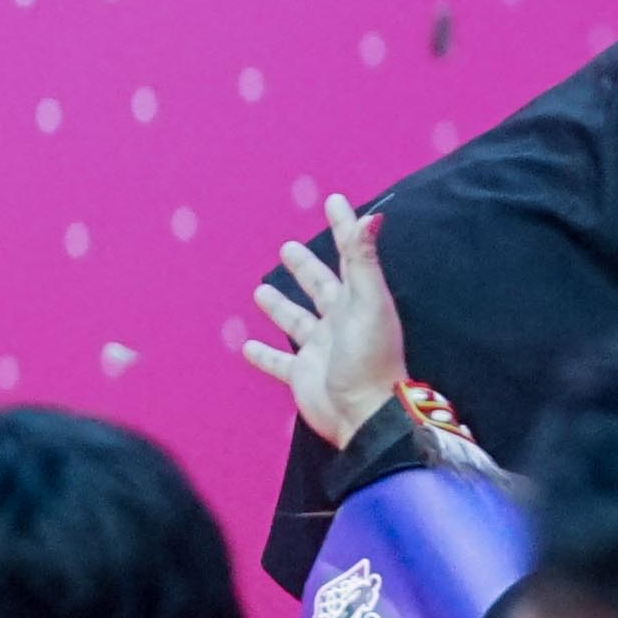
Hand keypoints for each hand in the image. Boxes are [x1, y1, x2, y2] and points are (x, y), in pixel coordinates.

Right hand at [239, 193, 412, 452]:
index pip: (349, 256)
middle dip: (305, 268)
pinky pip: (278, 362)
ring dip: (280, 307)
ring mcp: (319, 350)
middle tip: (287, 248)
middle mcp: (339, 323)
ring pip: (296, 322)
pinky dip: (263, 354)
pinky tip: (246, 346)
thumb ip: (364, 261)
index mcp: (357, 301)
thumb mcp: (368, 303)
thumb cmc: (370, 357)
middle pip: (320, 288)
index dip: (343, 228)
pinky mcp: (302, 376)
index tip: (334, 201)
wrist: (363, 416)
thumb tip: (372, 217)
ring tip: (260, 291)